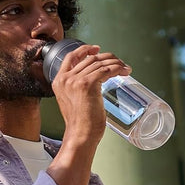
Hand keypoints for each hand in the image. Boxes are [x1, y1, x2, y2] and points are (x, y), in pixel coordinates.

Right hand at [46, 44, 130, 184]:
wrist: (80, 135)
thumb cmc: (81, 123)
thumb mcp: (73, 100)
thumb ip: (77, 87)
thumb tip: (96, 77)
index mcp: (59, 80)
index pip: (71, 56)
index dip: (85, 49)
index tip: (97, 48)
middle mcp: (65, 78)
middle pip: (89, 58)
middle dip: (108, 58)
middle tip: (119, 63)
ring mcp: (75, 80)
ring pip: (99, 63)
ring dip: (116, 63)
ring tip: (125, 68)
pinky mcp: (87, 84)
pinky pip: (105, 70)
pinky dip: (117, 69)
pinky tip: (123, 72)